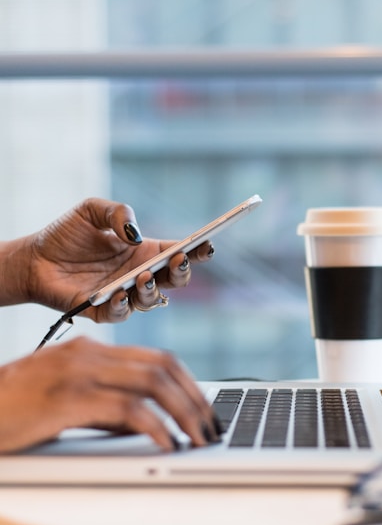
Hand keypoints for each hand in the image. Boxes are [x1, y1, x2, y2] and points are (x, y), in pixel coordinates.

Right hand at [0, 337, 220, 452]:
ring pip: (153, 383)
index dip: (189, 383)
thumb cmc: (12, 411)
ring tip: (198, 438)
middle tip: (211, 427)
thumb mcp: (66, 401)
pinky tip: (166, 444)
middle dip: (195, 398)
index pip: (157, 358)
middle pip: (163, 366)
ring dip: (184, 412)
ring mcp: (78, 372)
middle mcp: (89, 354)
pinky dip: (155, 426)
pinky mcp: (67, 399)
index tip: (205, 409)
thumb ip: (107, 406)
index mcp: (91, 350)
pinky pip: (127, 409)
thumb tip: (149, 424)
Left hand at [23, 198, 214, 321]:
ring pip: (153, 300)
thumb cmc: (66, 235)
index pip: (179, 252)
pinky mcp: (103, 311)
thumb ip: (118, 212)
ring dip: (153, 290)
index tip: (207, 244)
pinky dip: (124, 305)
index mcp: (145, 252)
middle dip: (183, 272)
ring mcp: (125, 295)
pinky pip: (121, 314)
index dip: (197, 250)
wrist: (32, 259)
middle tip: (179, 260)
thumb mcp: (91, 210)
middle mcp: (140, 275)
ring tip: (143, 276)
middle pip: (175, 280)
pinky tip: (120, 293)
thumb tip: (135, 234)